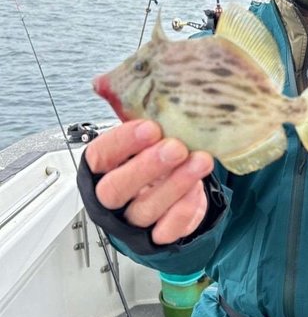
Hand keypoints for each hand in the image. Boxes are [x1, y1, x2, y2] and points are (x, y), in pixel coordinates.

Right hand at [85, 120, 213, 244]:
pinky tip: (197, 188)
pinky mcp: (157, 236)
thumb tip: (130, 80)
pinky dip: (183, 209)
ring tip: (199, 161)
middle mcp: (112, 198)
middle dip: (147, 166)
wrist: (175, 189)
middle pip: (116, 189)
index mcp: (101, 169)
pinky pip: (167, 230)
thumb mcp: (145, 136)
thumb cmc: (154, 156)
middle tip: (176, 148)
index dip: (122, 142)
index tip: (150, 127)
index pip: (99, 157)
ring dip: (174, 184)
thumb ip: (139, 115)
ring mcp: (133, 221)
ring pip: (145, 209)